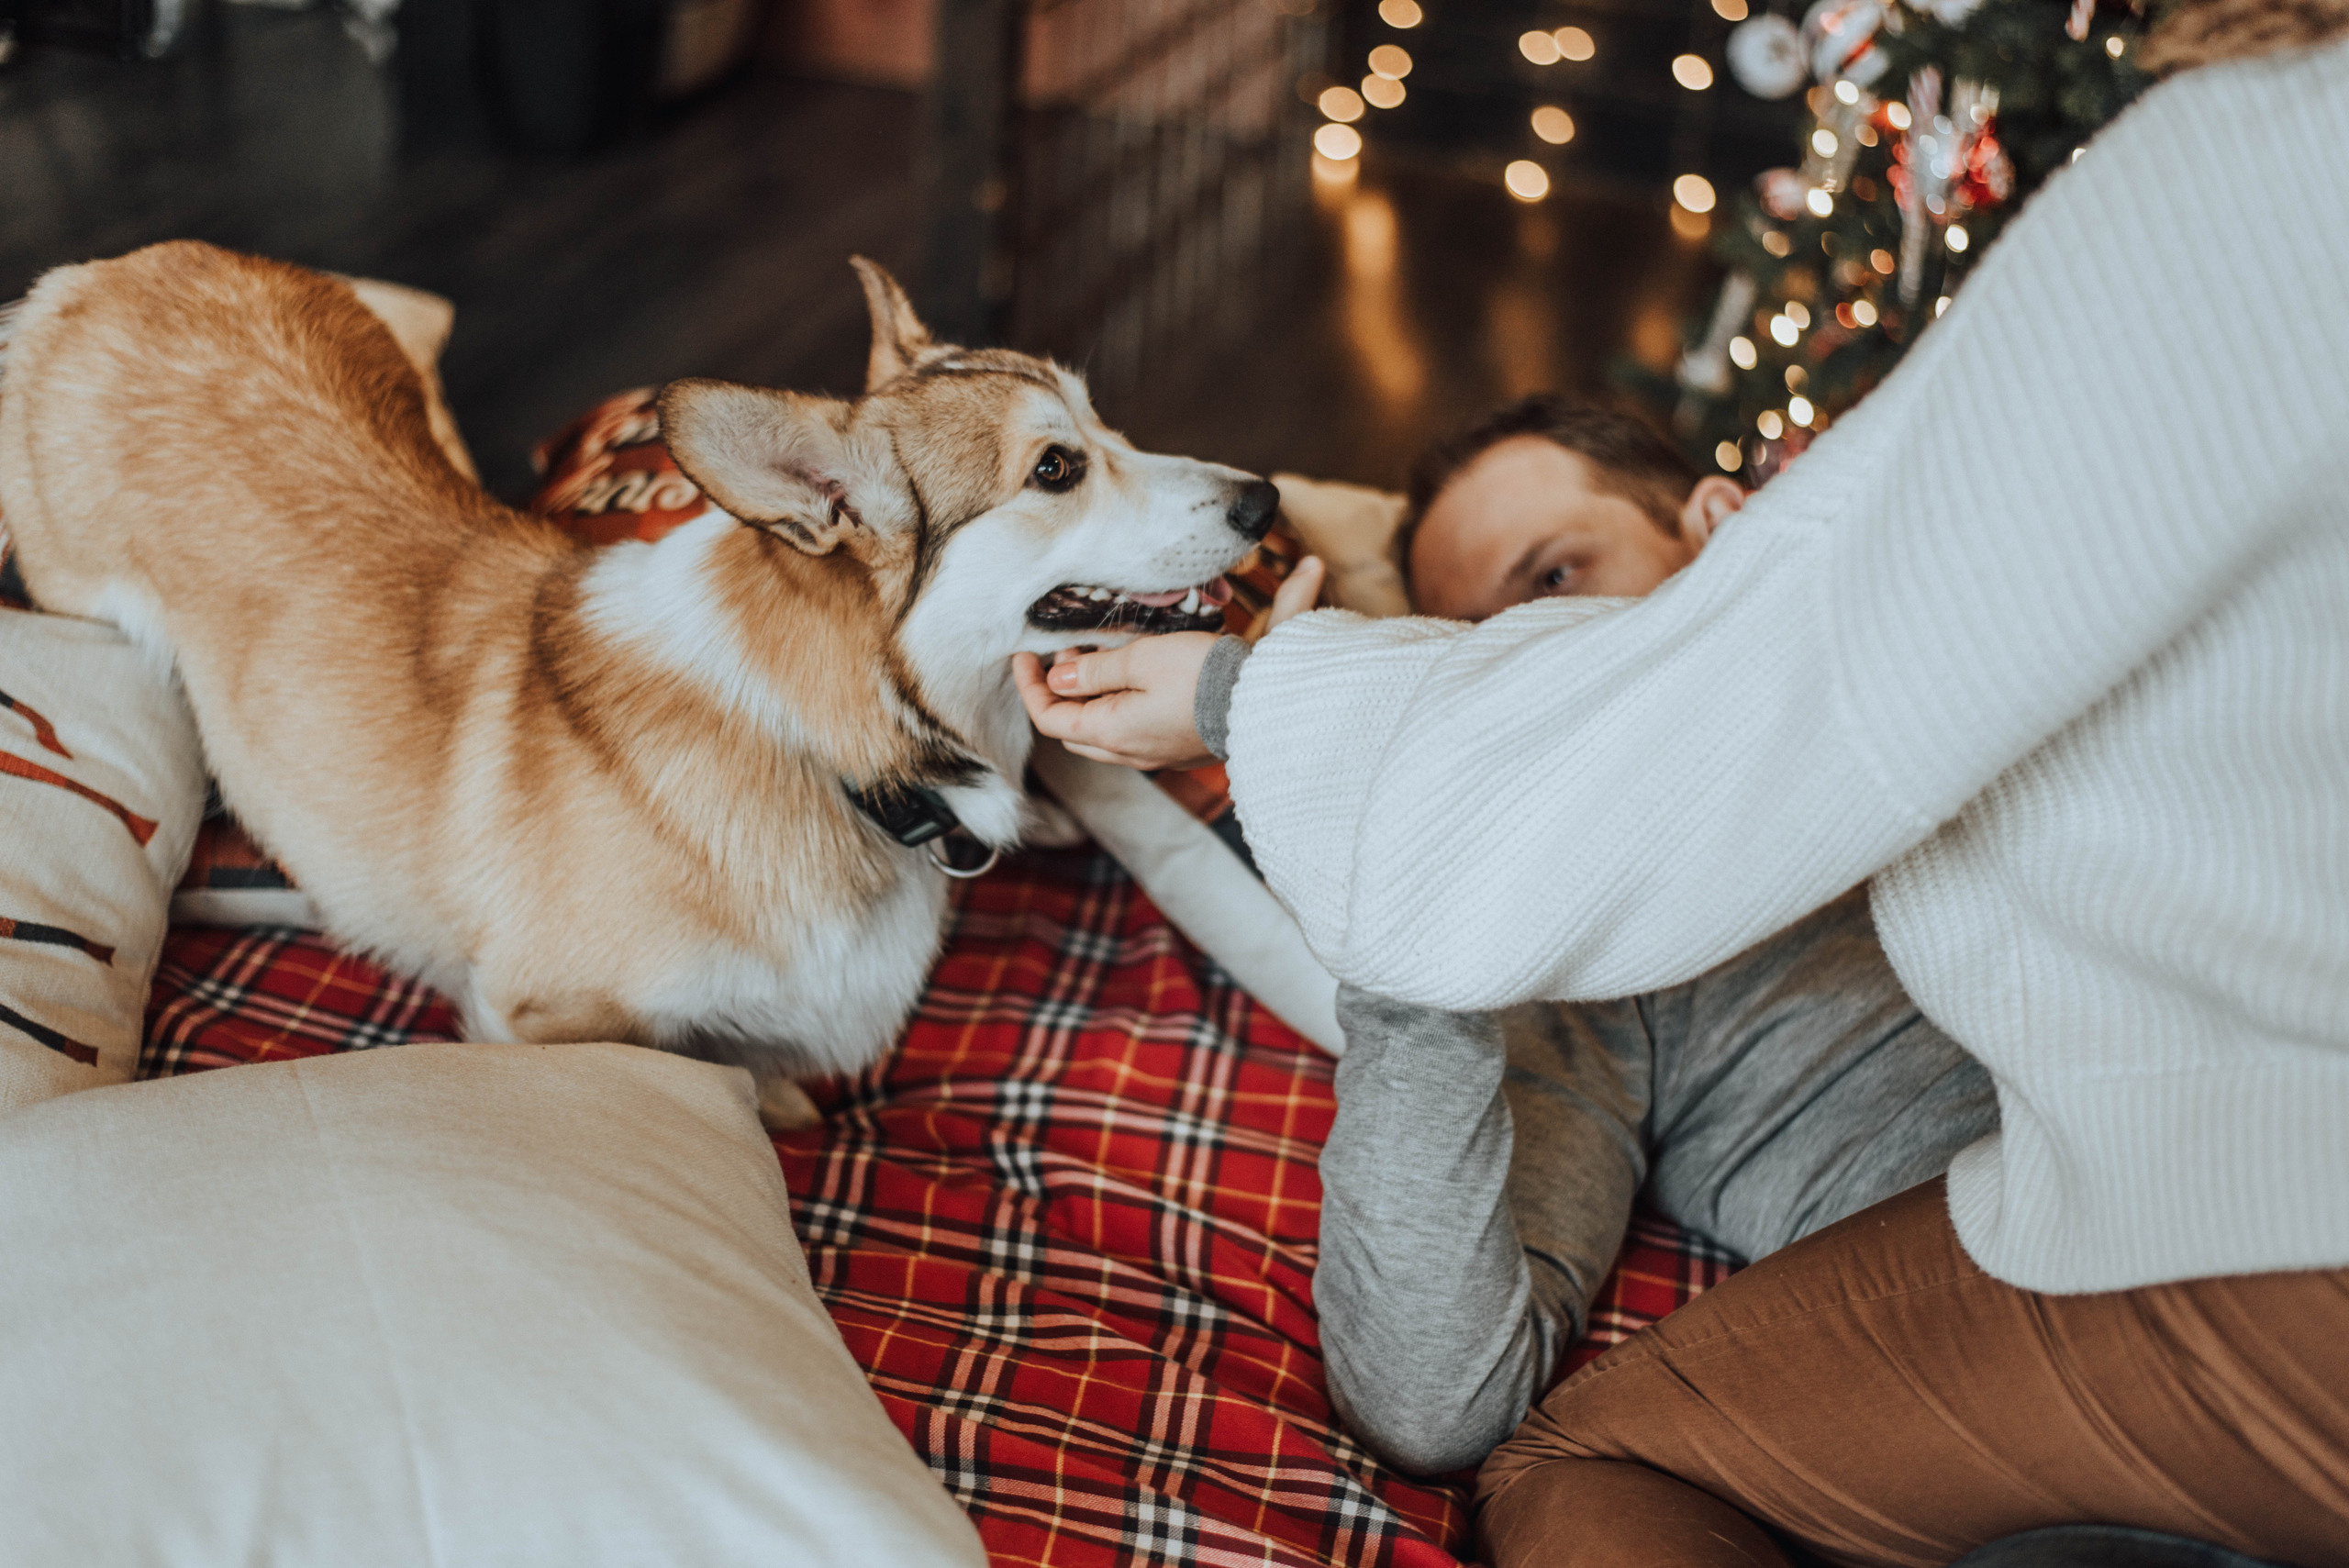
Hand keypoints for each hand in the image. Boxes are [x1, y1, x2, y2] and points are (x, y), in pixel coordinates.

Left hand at [1014, 633, 1219, 769]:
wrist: (1264, 703)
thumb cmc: (1202, 677)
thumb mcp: (1140, 659)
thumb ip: (1093, 670)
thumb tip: (1059, 678)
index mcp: (1110, 733)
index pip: (1049, 718)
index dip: (1029, 686)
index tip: (1024, 655)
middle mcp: (1128, 753)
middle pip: (1072, 730)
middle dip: (1057, 694)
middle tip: (1063, 655)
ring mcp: (1155, 756)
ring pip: (1101, 734)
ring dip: (1090, 700)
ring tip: (1098, 660)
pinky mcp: (1177, 750)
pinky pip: (1132, 734)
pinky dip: (1117, 708)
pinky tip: (1132, 681)